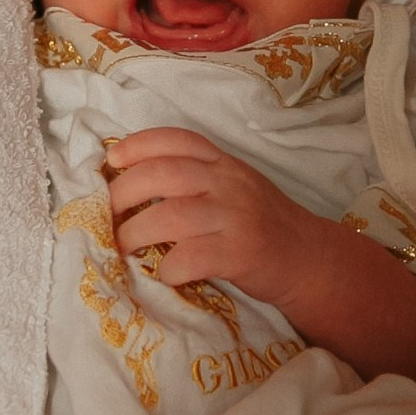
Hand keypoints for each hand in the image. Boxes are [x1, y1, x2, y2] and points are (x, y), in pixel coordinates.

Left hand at [104, 125, 319, 306]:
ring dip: (135, 234)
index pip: (176, 140)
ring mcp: (235, 217)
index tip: (111, 161)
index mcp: (223, 164)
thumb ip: (196, 179)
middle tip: (106, 216)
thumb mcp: (233, 187)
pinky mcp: (241, 252)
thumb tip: (132, 183)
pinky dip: (168, 268)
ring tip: (122, 248)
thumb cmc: (262, 225)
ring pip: (170, 216)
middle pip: (162, 174)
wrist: (309, 260)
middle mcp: (228, 183)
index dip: (138, 145)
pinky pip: (192, 257)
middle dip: (123, 194)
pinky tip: (164, 275)